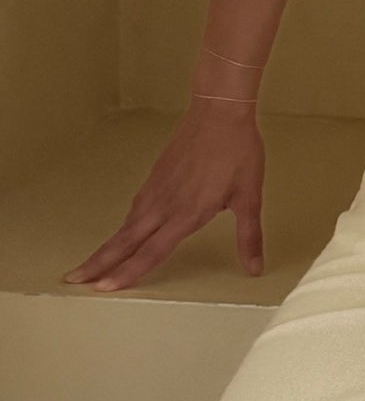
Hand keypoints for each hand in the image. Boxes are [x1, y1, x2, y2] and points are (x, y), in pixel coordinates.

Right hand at [61, 101, 265, 292]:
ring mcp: (157, 189)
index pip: (151, 252)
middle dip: (98, 263)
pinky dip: (123, 226)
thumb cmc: (238, 152)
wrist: (219, 112)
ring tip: (91, 263)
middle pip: (125, 240)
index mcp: (186, 213)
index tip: (104, 288)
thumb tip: (255, 267)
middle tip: (74, 279)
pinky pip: (134, 208)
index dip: (128, 272)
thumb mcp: (250, 198)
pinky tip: (124, 232)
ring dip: (107, 246)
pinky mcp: (156, 176)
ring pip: (126, 224)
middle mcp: (165, 204)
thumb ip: (249, 236)